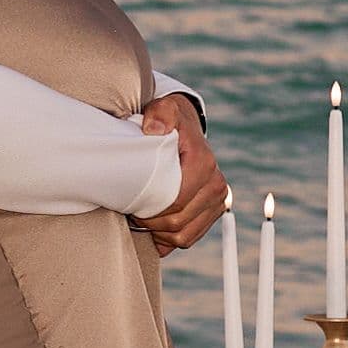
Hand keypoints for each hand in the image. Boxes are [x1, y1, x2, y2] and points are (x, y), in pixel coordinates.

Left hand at [138, 92, 227, 252]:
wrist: (185, 130)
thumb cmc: (170, 122)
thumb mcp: (163, 109)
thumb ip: (159, 114)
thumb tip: (154, 128)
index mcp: (204, 164)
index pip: (176, 202)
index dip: (150, 208)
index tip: (131, 203)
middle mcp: (216, 186)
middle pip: (178, 222)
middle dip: (151, 222)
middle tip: (132, 210)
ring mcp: (216, 202)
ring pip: (183, 236)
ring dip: (158, 232)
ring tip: (142, 216)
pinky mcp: (212, 214)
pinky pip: (188, 238)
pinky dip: (168, 238)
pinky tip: (154, 224)